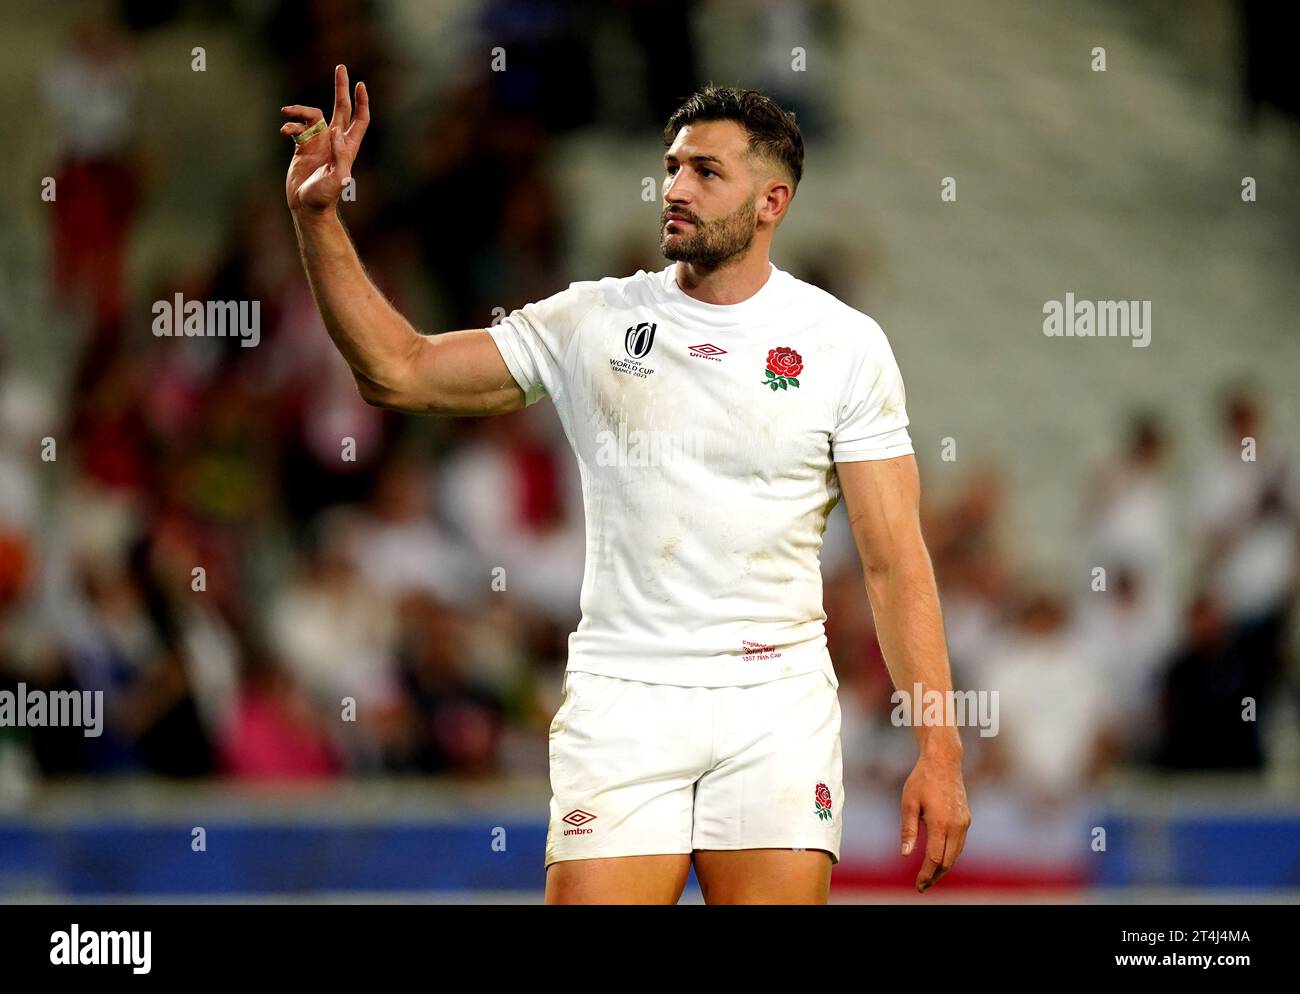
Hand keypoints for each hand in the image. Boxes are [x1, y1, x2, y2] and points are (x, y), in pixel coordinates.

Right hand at [281, 64, 369, 214]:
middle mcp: (334, 142)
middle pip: (340, 108)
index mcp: (347, 148)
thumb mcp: (337, 180)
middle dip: (341, 88)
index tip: (360, 84)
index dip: (361, 102)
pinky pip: (296, 128)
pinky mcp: (303, 147)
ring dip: (300, 110)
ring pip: (312, 115)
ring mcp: (318, 143)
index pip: (359, 120)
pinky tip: (284, 131)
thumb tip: (336, 134)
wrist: (306, 208)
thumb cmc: (324, 198)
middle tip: (341, 66)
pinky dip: (290, 126)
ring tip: (286, 112)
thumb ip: (340, 158)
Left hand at [899, 749, 970, 892]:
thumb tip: (905, 854)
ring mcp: (964, 823)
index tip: (919, 885)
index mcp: (940, 822)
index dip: (926, 874)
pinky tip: (939, 858)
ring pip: (956, 854)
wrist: (944, 762)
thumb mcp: (908, 803)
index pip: (934, 857)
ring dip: (943, 867)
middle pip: (947, 861)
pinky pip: (959, 844)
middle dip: (935, 875)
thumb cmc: (922, 780)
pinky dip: (950, 855)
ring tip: (930, 876)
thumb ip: (908, 830)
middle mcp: (956, 825)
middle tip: (922, 885)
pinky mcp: (966, 819)